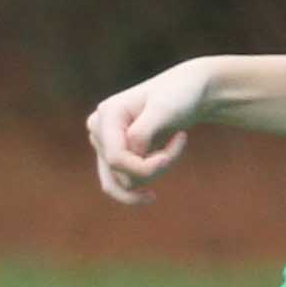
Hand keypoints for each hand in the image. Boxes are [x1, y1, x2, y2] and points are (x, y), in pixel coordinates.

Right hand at [85, 61, 218, 204]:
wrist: (187, 91)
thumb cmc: (179, 95)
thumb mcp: (164, 109)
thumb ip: (142, 133)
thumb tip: (129, 156)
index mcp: (107, 113)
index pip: (117, 159)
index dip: (148, 166)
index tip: (182, 140)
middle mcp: (98, 129)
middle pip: (120, 173)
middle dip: (155, 167)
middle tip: (181, 140)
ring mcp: (103, 143)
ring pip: (120, 183)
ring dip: (152, 175)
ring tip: (173, 153)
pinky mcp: (111, 155)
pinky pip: (118, 185)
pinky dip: (138, 189)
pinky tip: (151, 195)